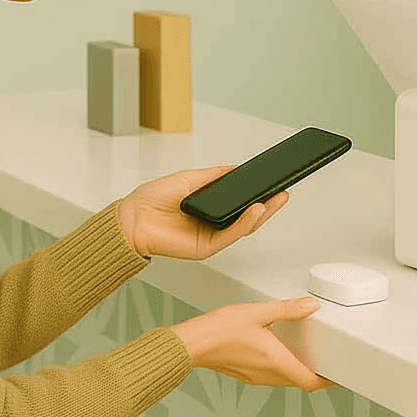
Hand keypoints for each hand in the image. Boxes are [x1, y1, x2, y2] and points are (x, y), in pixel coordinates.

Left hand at [120, 164, 288, 260]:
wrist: (132, 218)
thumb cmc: (151, 200)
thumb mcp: (189, 178)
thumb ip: (214, 175)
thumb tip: (236, 168)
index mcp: (210, 207)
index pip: (241, 202)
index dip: (258, 193)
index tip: (274, 181)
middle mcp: (213, 223)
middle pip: (249, 216)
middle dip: (269, 205)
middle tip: (283, 192)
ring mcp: (212, 236)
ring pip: (245, 228)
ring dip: (262, 215)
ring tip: (273, 200)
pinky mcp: (207, 247)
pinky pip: (232, 236)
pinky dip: (245, 224)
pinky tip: (255, 211)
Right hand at [172, 297, 338, 391]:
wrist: (191, 343)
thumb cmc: (219, 330)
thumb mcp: (258, 312)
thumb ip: (287, 309)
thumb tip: (310, 306)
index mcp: (275, 362)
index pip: (309, 382)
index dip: (327, 382)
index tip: (338, 377)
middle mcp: (267, 375)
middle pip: (298, 382)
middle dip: (315, 376)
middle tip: (328, 366)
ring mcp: (254, 377)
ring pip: (284, 381)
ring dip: (297, 373)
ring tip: (307, 358)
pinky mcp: (244, 374)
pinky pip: (270, 377)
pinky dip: (282, 369)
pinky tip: (278, 354)